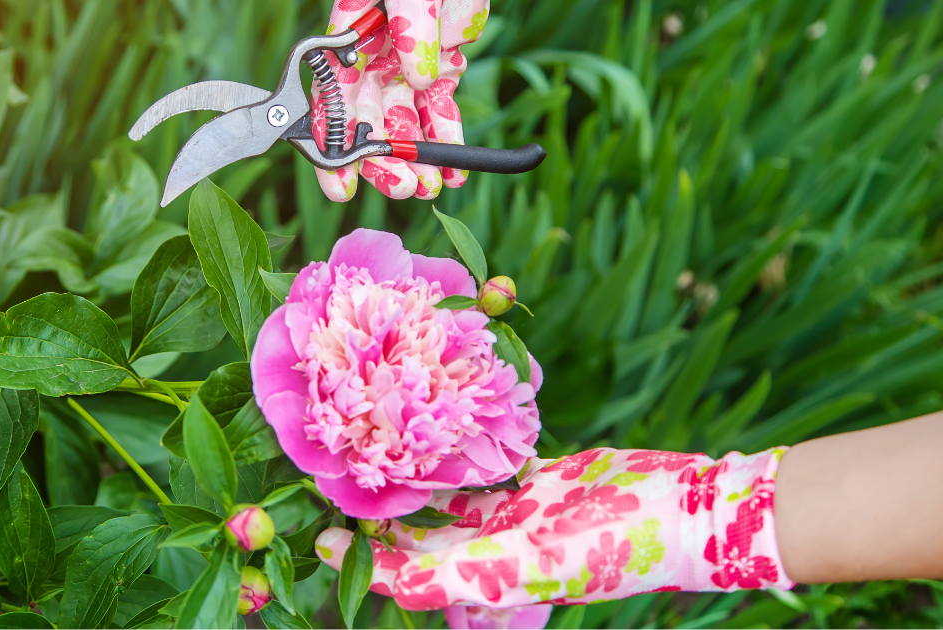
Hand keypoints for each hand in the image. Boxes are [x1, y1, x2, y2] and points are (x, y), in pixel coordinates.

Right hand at [312, 0, 488, 201]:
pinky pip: (439, 110)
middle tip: (402, 186)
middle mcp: (372, 57)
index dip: (332, 141)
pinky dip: (447, 139)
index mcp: (350, 36)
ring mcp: (405, 65)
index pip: (331, 96)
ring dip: (414, 156)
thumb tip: (420, 77)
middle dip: (382, 157)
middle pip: (367, 118)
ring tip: (428, 187)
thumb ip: (412, 26)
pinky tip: (454, 171)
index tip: (341, 181)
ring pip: (403, 121)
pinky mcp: (438, 68)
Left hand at [314, 447, 792, 612]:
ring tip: (373, 437)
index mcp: (486, 577)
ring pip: (451, 495)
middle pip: (421, 533)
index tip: (319, 530)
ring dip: (416, 473)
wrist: (691, 511)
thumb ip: (460, 575)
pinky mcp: (541, 480)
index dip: (364, 555)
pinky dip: (463, 447)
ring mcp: (518, 514)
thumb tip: (392, 587)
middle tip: (337, 469)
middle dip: (381, 508)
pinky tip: (437, 419)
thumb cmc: (615, 543)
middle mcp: (495, 548)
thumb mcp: (534, 562)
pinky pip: (489, 464)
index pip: (408, 569)